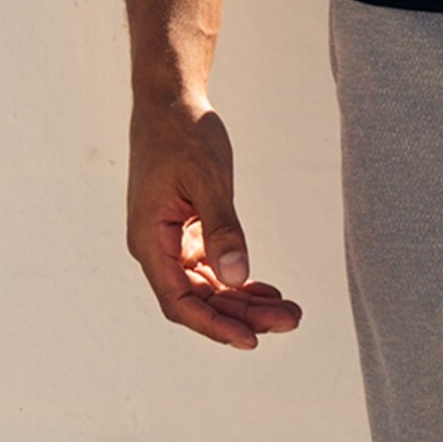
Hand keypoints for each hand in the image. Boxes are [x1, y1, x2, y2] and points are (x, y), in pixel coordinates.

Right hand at [125, 99, 302, 349]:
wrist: (168, 102)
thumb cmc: (183, 134)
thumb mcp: (208, 179)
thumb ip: (223, 229)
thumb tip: (237, 277)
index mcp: (150, 240)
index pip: (179, 302)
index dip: (214, 325)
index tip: (252, 339)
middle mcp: (155, 248)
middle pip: (198, 300)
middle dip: (243, 315)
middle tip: (292, 320)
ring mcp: (169, 242)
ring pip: (207, 288)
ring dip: (244, 302)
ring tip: (289, 311)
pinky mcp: (183, 232)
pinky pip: (210, 269)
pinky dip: (238, 280)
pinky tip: (269, 291)